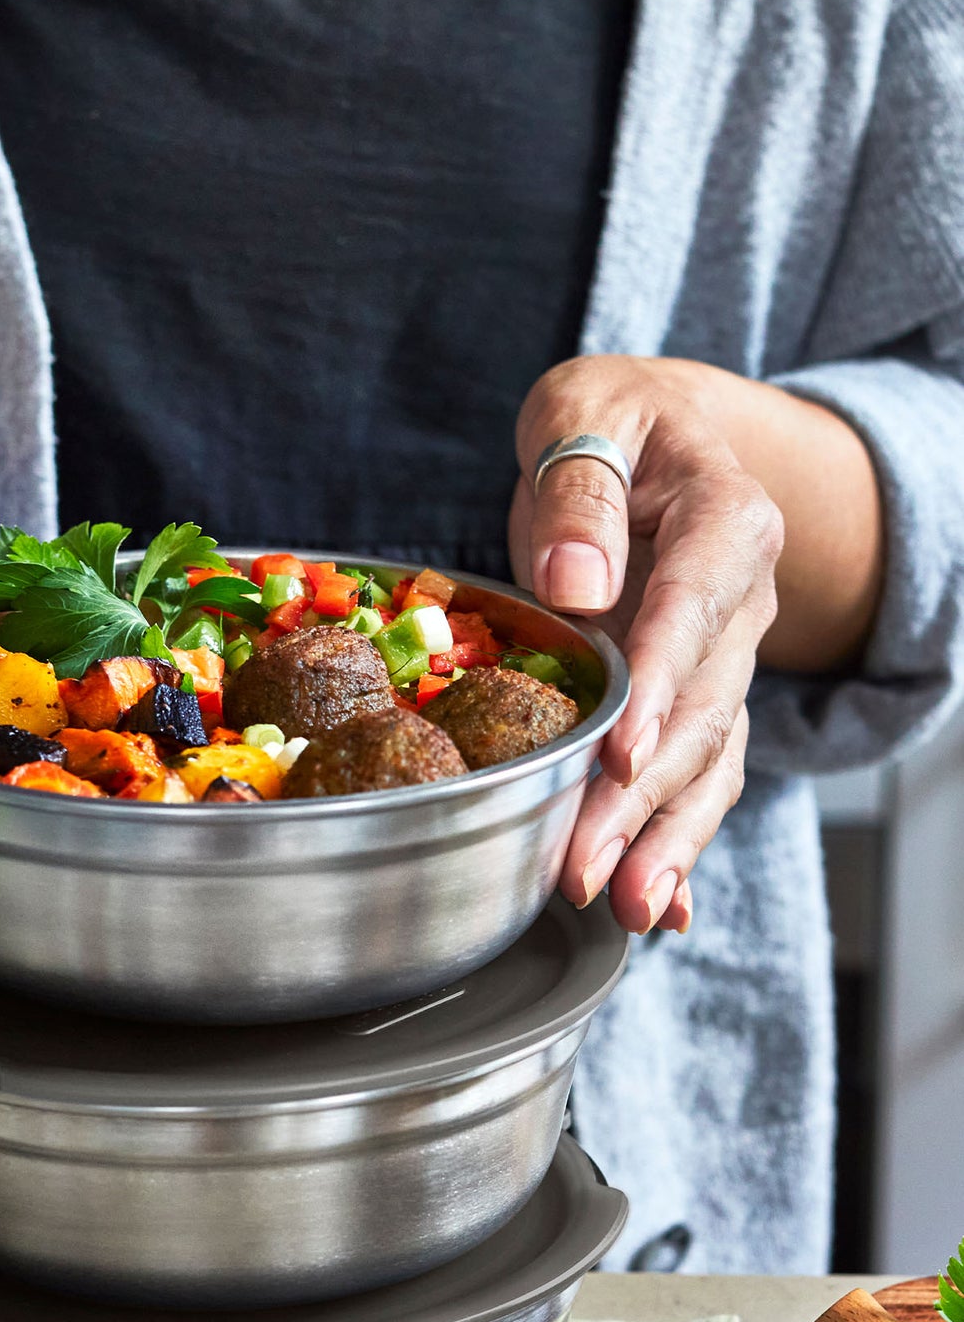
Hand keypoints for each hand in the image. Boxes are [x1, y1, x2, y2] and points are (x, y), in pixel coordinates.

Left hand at [509, 355, 782, 934]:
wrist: (650, 436)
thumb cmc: (608, 421)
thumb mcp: (582, 411)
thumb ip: (578, 491)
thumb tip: (580, 584)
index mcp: (726, 521)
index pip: (694, 609)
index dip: (661, 687)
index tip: (623, 757)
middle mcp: (743, 603)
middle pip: (704, 711)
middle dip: (646, 798)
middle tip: (589, 865)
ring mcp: (726, 661)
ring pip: (710, 761)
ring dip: (667, 841)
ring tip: (626, 907)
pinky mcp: (698, 700)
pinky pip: (700, 778)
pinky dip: (680, 844)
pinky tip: (657, 910)